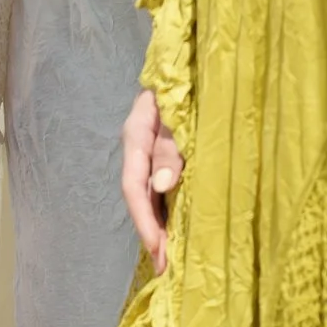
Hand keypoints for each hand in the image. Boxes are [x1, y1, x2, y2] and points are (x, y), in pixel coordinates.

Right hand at [119, 88, 182, 274]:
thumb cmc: (185, 81)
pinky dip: (172, 209)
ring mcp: (153, 152)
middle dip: (153, 233)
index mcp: (136, 135)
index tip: (158, 249)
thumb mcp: (176, 110)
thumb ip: (170, 145)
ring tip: (173, 259)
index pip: (134, 185)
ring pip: (153, 195)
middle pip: (141, 197)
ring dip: (162, 226)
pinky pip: (166, 187)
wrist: (192, 58)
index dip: (144, 220)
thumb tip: (163, 184)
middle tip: (167, 268)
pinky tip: (180, 229)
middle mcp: (140, 148)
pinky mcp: (168, 153)